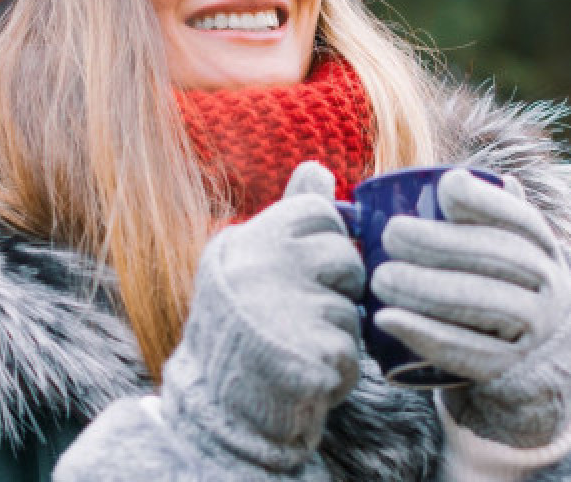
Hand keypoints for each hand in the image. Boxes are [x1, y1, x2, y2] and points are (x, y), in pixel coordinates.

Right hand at [159, 161, 365, 470]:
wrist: (216, 404)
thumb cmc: (242, 322)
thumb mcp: (255, 259)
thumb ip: (291, 214)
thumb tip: (317, 167)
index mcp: (251, 238)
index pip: (321, 213)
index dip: (323, 243)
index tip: (298, 269)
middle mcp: (266, 266)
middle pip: (345, 258)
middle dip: (336, 288)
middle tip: (296, 311)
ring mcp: (289, 309)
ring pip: (352, 306)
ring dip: (336, 329)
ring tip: (296, 341)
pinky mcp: (315, 353)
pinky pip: (353, 349)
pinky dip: (338, 366)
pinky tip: (305, 369)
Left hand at [371, 169, 570, 447]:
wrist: (542, 368)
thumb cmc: (510, 295)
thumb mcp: (515, 258)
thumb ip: (492, 220)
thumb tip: (454, 178)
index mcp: (545, 250)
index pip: (521, 219)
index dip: (486, 201)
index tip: (445, 189)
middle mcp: (550, 287)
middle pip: (498, 258)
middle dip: (441, 242)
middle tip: (392, 233)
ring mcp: (536, 330)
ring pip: (483, 304)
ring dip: (427, 288)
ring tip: (380, 277)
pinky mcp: (511, 370)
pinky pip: (468, 352)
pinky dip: (424, 334)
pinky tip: (387, 319)